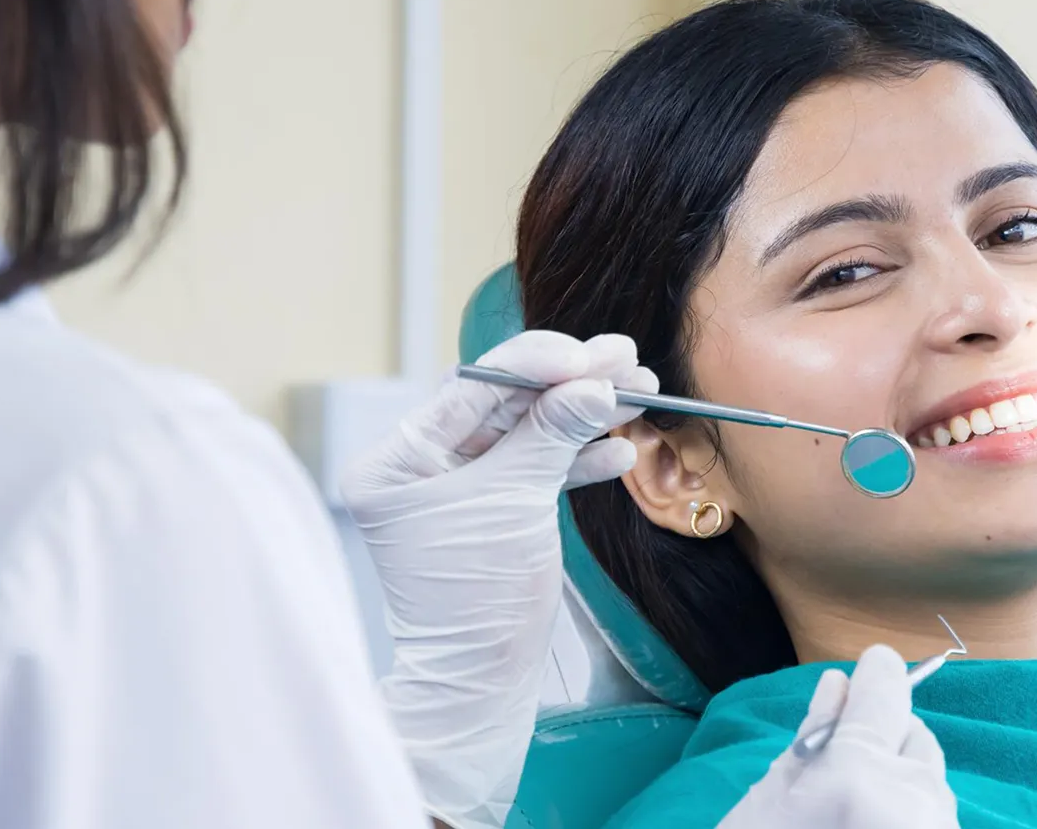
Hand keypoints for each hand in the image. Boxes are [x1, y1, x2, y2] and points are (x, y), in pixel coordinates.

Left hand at [339, 330, 656, 828]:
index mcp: (397, 460)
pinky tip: (619, 449)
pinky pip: (536, 471)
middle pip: (505, 406)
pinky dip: (577, 459)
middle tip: (626, 358)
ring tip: (639, 391)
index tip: (587, 354)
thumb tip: (594, 382)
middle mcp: (420, 467)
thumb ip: (552, 434)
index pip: (472, 388)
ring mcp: (456, 490)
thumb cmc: (477, 596)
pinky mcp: (491, 514)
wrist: (481, 681)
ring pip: (528, 434)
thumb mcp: (515, 501)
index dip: (534, 364)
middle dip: (570, 385)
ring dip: (584, 416)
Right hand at [717, 646, 959, 827]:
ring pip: (930, 780)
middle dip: (885, 739)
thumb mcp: (769, 798)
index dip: (878, 674)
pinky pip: (934, 813)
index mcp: (857, 776)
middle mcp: (911, 802)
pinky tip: (869, 823)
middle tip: (843, 765)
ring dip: (899, 780)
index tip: (875, 663)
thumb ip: (813, 736)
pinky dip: (908, 813)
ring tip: (854, 807)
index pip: (883, 696)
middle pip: (915, 736)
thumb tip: (839, 686)